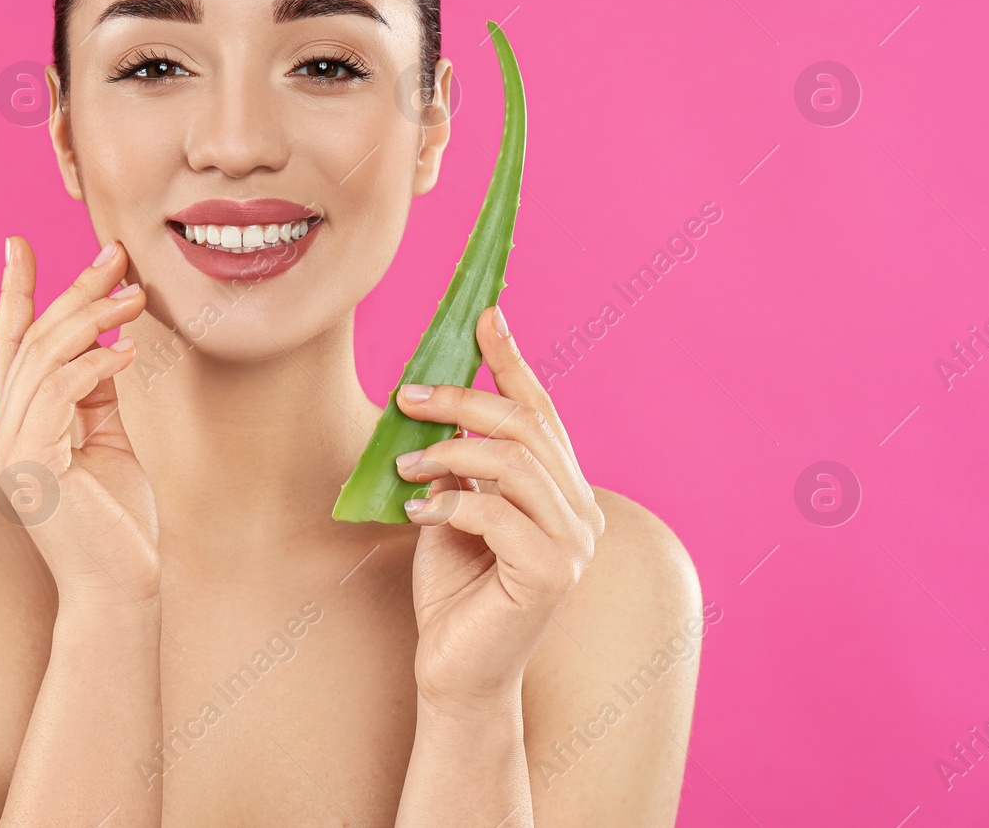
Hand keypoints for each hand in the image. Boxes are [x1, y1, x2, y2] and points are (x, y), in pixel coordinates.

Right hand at [0, 237, 158, 610]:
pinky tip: (126, 351)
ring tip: (136, 298)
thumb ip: (95, 392)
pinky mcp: (30, 466)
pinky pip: (58, 393)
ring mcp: (10, 449)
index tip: (18, 244)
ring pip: (44, 359)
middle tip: (115, 254)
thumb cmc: (117, 521)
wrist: (119, 588)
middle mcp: (2, 433)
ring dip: (93, 320)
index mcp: (16, 426)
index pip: (9, 345)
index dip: (14, 293)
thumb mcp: (106, 439)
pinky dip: (93, 364)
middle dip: (72, 291)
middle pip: (30, 341)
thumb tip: (106, 342)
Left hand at [394, 304, 605, 715]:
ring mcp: (574, 544)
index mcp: (564, 493)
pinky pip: (494, 510)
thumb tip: (438, 401)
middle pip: (525, 426)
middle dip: (460, 400)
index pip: (542, 412)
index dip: (513, 361)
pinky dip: (447, 504)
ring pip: (511, 461)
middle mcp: (583, 513)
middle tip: (405, 398)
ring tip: (406, 469)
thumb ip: (460, 463)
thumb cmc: (453, 592)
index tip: (486, 316)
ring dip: (447, 454)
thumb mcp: (451, 509)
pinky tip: (417, 518)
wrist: (454, 672)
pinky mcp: (551, 572)